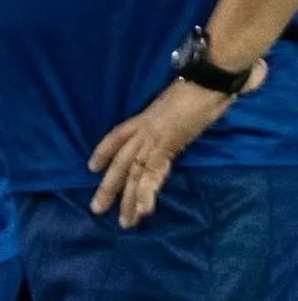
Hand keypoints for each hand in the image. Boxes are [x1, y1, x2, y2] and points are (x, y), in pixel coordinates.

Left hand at [88, 69, 255, 225]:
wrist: (208, 78)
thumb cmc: (201, 85)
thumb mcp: (183, 101)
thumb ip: (180, 111)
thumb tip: (189, 115)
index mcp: (146, 118)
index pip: (117, 136)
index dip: (103, 151)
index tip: (91, 166)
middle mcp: (144, 130)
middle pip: (120, 162)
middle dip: (109, 187)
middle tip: (96, 209)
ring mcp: (153, 138)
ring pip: (133, 174)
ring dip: (128, 200)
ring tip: (123, 222)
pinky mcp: (166, 146)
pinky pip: (152, 174)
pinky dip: (147, 194)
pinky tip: (142, 211)